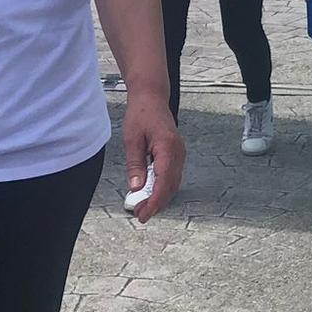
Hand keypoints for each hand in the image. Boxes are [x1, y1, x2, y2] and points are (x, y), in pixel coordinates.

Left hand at [121, 97, 184, 223]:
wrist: (151, 97)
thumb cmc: (141, 114)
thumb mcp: (132, 139)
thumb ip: (135, 164)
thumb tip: (136, 188)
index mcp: (168, 147)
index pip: (164, 182)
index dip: (154, 201)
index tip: (143, 214)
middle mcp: (178, 152)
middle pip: (170, 186)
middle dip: (156, 203)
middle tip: (139, 214)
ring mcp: (179, 153)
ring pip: (172, 183)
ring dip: (159, 196)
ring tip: (142, 206)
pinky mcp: (176, 154)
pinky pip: (171, 175)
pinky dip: (161, 187)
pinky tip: (149, 192)